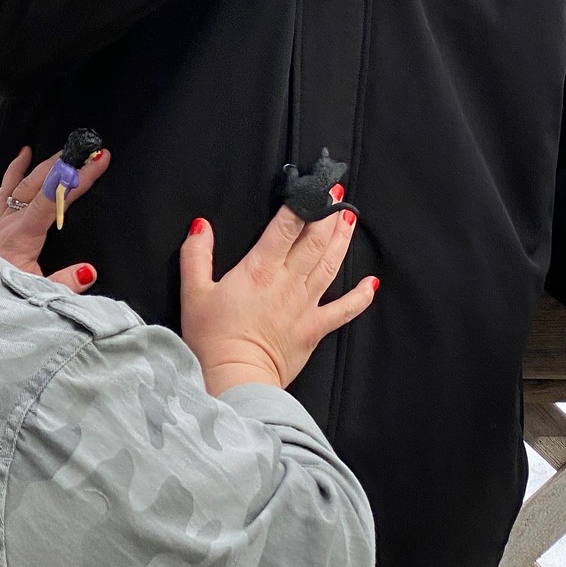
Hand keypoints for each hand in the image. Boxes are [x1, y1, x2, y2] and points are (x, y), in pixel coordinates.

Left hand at [0, 145, 110, 290]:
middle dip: (66, 164)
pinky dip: (15, 169)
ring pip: (24, 181)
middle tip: (89, 150)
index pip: (52, 198)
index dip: (76, 178)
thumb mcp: (38, 293)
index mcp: (23, 235)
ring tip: (66, 148)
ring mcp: (3, 219)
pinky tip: (23, 153)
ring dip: (47, 164)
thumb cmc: (6, 295)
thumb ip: (64, 283)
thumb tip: (89, 270)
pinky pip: (6, 188)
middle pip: (40, 183)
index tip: (96, 162)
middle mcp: (11, 221)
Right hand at [179, 207, 376, 396]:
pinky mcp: (314, 329)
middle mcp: (288, 282)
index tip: (315, 186)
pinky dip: (360, 297)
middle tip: (338, 194)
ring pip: (331, 266)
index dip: (304, 203)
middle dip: (328, 215)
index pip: (287, 227)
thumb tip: (201, 225)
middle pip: (315, 241)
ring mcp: (305, 305)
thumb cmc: (212, 338)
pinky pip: (344, 310)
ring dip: (343, 241)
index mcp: (260, 269)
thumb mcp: (194, 292)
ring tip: (350, 219)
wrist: (236, 380)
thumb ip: (196, 255)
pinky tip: (371, 283)